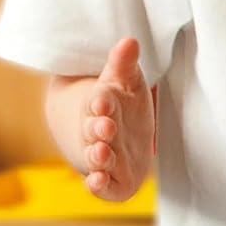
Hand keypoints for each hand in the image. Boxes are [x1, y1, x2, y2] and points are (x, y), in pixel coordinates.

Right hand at [81, 37, 155, 201]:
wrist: (102, 131)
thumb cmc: (120, 103)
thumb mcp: (124, 80)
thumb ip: (124, 64)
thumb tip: (130, 40)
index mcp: (102, 105)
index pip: (100, 101)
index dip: (102, 102)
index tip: (103, 100)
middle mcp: (98, 132)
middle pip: (96, 131)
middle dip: (99, 129)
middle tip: (105, 126)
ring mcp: (103, 155)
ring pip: (97, 157)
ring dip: (98, 156)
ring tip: (102, 152)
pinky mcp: (112, 178)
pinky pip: (102, 185)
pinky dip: (98, 184)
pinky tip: (97, 182)